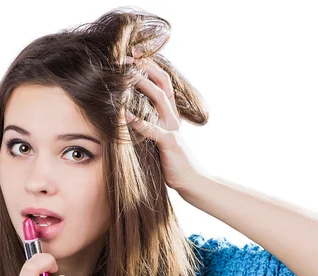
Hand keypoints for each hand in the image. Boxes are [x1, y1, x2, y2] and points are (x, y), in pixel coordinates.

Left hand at [124, 49, 204, 193]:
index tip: (135, 54)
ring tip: (126, 76)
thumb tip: (130, 114)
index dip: (150, 67)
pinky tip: (125, 116)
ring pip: (159, 100)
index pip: (163, 82)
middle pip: (161, 84)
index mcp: (171, 113)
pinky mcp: (169, 143)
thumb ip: (151, 124)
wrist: (192, 180)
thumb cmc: (173, 160)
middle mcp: (173, 116)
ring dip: (143, 86)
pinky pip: (153, 130)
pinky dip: (139, 122)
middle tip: (127, 57)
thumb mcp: (162, 137)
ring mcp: (172, 128)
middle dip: (145, 69)